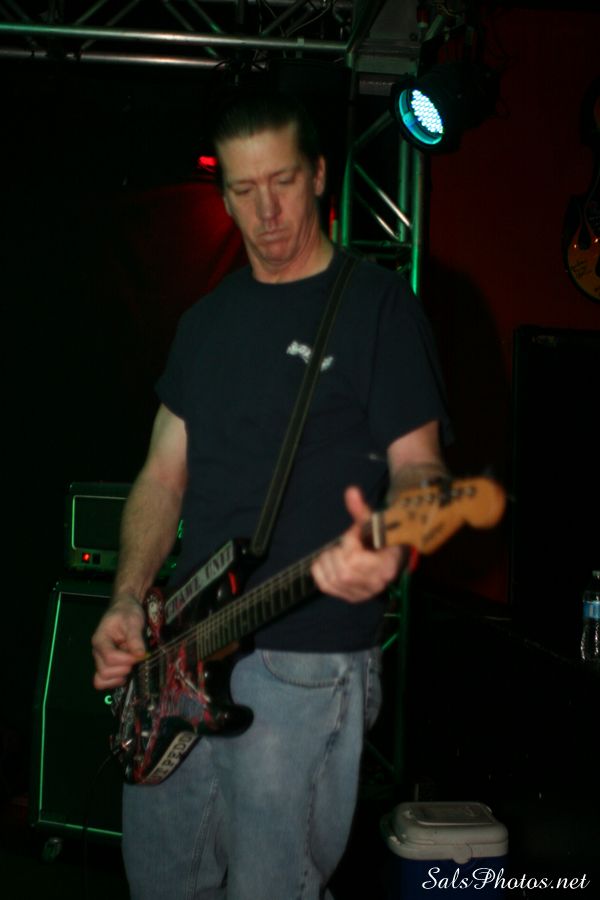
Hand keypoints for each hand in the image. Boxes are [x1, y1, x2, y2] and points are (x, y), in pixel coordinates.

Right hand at [91, 595, 146, 689]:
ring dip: (119, 677)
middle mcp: (97, 652)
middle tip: (135, 659)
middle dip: (123, 669)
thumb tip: (141, 655)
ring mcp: (100, 660)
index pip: (109, 658)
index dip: (126, 659)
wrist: (124, 609)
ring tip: (130, 666)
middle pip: (104, 672)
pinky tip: (126, 673)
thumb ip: (135, 638)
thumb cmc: (127, 613)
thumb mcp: (133, 620)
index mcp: (100, 639)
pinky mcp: (107, 665)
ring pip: (102, 680)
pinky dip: (115, 681)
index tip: (139, 654)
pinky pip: (103, 681)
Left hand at [311, 486, 404, 602]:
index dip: (350, 539)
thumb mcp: (375, 524)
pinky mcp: (349, 597)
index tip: (356, 532)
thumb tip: (350, 491)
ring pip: (332, 577)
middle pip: (342, 570)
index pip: (354, 557)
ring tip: (340, 552)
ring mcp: (361, 594)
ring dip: (329, 560)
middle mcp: (374, 585)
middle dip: (339, 551)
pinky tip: (331, 561)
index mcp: (385, 567)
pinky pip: (324, 585)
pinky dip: (321, 570)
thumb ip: (361, 510)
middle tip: (346, 544)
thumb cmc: (382, 541)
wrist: (391, 561)